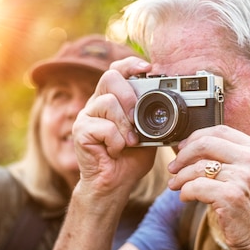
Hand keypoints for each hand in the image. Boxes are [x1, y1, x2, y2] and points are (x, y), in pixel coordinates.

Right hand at [72, 57, 156, 197]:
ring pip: (108, 102)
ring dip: (125, 125)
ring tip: (129, 142)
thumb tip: (169, 102)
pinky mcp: (80, 131)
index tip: (147, 68)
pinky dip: (116, 141)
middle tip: (137, 119)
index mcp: (113, 100)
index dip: (130, 64)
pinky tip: (115, 151)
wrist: (114, 184)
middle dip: (129, 95)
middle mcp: (97, 103)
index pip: (117, 70)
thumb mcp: (148, 134)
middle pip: (110, 77)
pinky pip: (104, 127)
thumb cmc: (129, 160)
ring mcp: (86, 116)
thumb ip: (152, 117)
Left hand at [167, 125, 249, 249]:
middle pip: (205, 143)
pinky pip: (196, 187)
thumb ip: (232, 159)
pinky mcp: (231, 197)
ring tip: (175, 185)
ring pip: (197, 167)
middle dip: (183, 155)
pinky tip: (185, 197)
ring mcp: (242, 178)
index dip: (195, 137)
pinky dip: (185, 192)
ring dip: (180, 177)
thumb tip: (193, 149)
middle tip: (173, 167)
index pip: (220, 130)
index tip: (182, 148)